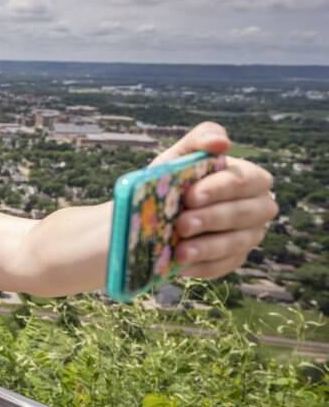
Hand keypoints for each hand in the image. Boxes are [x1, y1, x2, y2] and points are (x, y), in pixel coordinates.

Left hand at [154, 122, 276, 278]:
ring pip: (236, 242)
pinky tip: (181, 263)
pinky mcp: (234, 259)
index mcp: (249, 178)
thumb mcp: (179, 156)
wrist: (149, 213)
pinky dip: (201, 265)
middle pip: (244, 213)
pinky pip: (224, 265)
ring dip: (207, 247)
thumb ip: (199, 141)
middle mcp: (257, 207)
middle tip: (181, 224)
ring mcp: (248, 236)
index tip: (190, 196)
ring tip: (180, 250)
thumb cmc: (172, 179)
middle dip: (211, 219)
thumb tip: (222, 143)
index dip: (218, 189)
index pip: (243, 181)